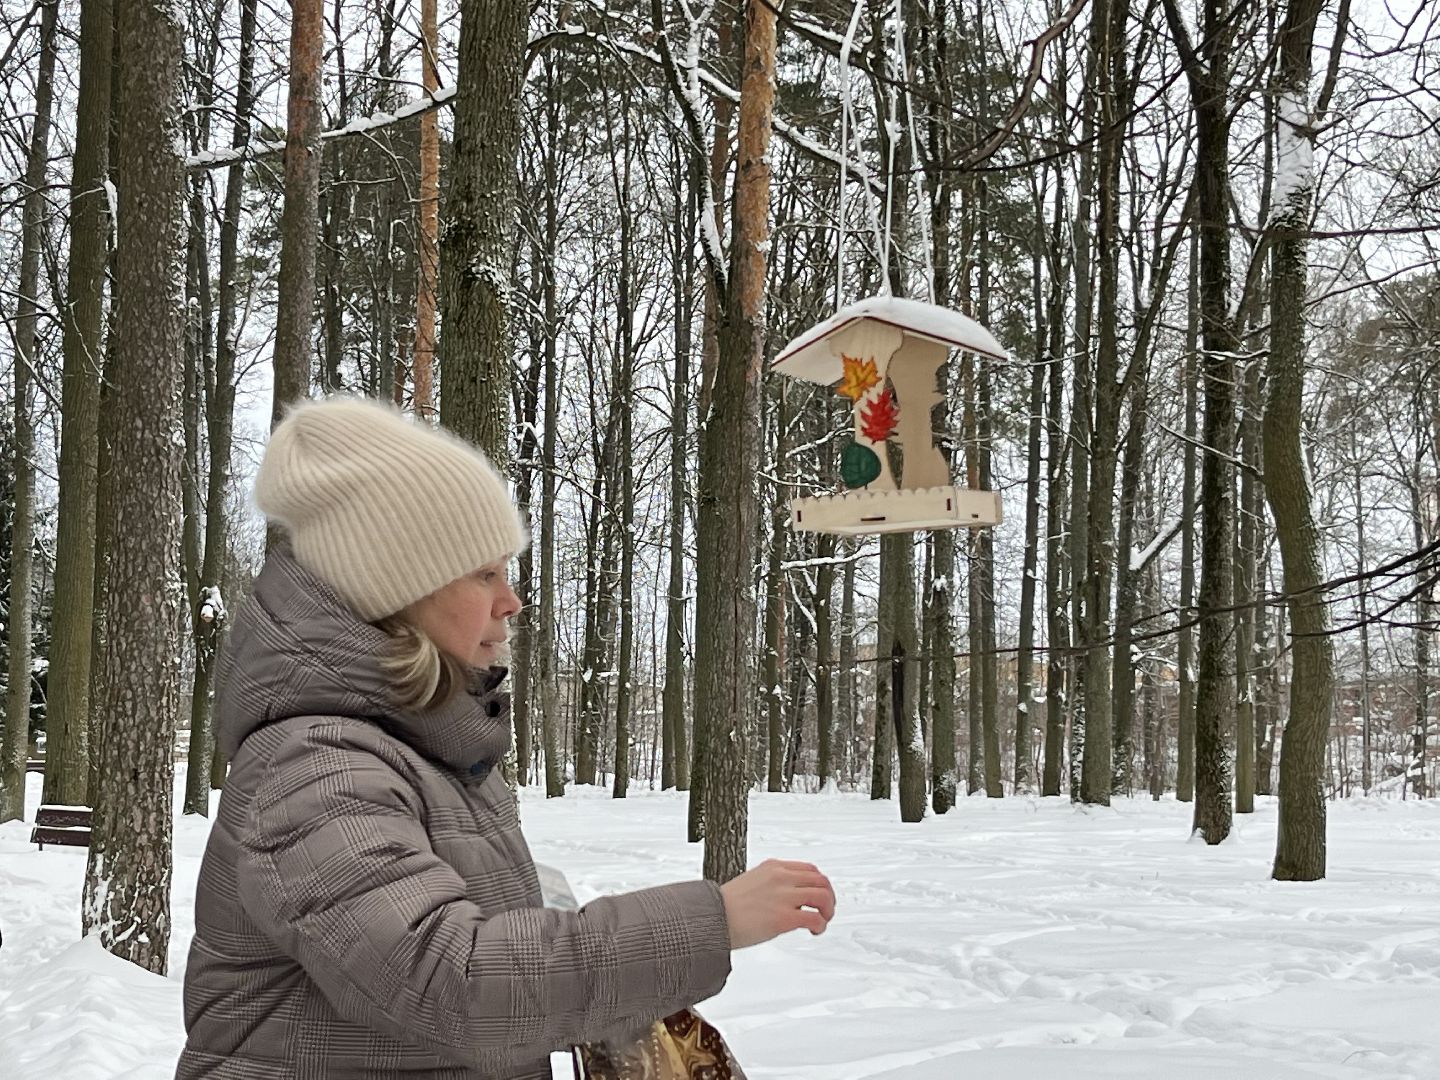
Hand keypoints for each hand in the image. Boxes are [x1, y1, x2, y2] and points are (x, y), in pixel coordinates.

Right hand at [719, 859, 835, 949]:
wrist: (711, 918)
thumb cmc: (724, 906)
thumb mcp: (750, 882)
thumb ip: (770, 884)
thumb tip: (784, 898)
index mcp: (773, 867)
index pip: (809, 869)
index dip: (820, 883)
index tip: (820, 895)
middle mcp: (781, 878)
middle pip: (821, 880)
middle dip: (829, 896)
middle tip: (826, 910)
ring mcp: (784, 897)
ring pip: (823, 896)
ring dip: (828, 910)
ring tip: (823, 921)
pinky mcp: (785, 917)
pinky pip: (815, 918)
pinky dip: (821, 925)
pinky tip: (815, 931)